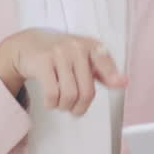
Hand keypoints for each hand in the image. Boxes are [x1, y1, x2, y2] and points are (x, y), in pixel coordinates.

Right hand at [0, 28, 127, 115]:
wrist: (29, 44)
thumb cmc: (61, 54)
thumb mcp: (84, 58)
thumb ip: (103, 71)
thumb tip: (123, 83)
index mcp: (90, 46)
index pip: (105, 62)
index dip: (113, 76)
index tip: (122, 84)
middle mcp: (76, 47)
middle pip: (86, 91)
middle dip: (80, 107)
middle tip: (74, 109)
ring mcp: (59, 53)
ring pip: (69, 95)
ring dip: (64, 107)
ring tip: (62, 104)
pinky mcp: (42, 61)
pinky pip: (51, 94)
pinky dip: (51, 104)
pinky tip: (51, 101)